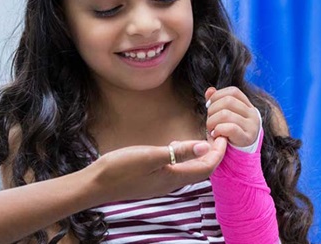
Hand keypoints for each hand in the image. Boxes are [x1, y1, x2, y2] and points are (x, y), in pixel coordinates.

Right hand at [86, 139, 225, 201]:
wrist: (96, 185)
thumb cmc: (120, 169)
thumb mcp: (150, 156)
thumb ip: (178, 152)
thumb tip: (204, 145)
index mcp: (173, 177)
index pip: (207, 167)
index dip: (219, 152)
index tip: (224, 135)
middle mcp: (171, 182)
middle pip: (201, 170)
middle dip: (213, 153)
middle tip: (217, 134)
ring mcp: (161, 182)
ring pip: (189, 170)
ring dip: (199, 155)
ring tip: (202, 138)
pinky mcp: (152, 180)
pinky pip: (176, 169)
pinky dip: (183, 157)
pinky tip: (176, 146)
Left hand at [205, 86, 259, 148]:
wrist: (238, 154)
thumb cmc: (227, 133)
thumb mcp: (221, 116)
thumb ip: (216, 102)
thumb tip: (209, 90)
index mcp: (248, 105)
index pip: (233, 91)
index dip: (218, 95)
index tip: (208, 105)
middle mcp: (253, 113)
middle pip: (228, 101)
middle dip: (212, 110)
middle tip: (209, 121)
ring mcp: (252, 125)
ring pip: (226, 114)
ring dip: (212, 122)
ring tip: (211, 129)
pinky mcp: (248, 138)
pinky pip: (230, 128)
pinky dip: (218, 130)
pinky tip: (215, 135)